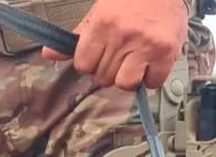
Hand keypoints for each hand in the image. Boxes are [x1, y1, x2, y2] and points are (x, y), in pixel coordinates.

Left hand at [44, 0, 188, 90]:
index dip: (90, 65)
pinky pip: (152, 82)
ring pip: (125, 84)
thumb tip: (49, 54)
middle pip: (103, 77)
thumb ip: (77, 37)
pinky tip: (151, 64)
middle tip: (118, 59)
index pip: (84, 65)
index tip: (98, 59)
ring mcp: (146, 46)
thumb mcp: (99, 12)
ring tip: (134, 64)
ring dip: (129, 79)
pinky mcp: (166, 53)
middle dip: (109, 71)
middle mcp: (123, 36)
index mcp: (102, 24)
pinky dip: (151, 78)